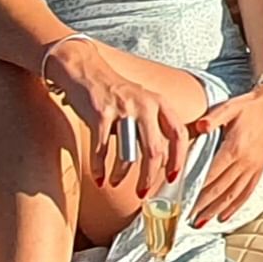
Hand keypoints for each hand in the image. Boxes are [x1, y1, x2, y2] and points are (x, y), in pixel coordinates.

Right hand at [46, 39, 191, 197]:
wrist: (84, 69)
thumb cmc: (115, 92)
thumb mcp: (142, 101)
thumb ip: (154, 124)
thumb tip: (162, 162)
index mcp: (159, 103)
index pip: (178, 134)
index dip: (178, 159)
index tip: (172, 178)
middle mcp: (144, 105)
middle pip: (154, 151)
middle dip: (149, 178)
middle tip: (142, 193)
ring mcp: (122, 109)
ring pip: (128, 154)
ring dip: (122, 175)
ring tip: (115, 183)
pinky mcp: (99, 114)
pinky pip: (102, 150)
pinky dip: (100, 169)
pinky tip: (99, 179)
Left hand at [189, 83, 262, 224]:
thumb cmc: (248, 106)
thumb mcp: (229, 107)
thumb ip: (213, 118)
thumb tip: (199, 126)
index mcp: (234, 147)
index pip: (212, 174)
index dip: (197, 189)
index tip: (184, 200)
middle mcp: (245, 161)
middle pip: (220, 189)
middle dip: (203, 205)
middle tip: (187, 217)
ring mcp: (253, 167)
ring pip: (233, 195)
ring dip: (216, 210)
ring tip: (202, 222)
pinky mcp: (259, 169)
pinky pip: (247, 192)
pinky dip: (235, 206)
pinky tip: (224, 216)